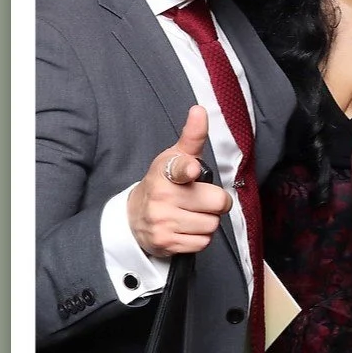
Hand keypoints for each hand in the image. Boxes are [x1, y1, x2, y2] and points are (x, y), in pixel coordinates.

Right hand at [127, 100, 230, 259]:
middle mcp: (162, 196)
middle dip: (215, 203)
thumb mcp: (174, 158)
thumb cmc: (163, 184)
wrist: (134, 218)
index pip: (181, 168)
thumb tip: (199, 109)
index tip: (194, 170)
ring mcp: (163, 221)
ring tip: (192, 214)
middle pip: (217, 202)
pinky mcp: (166, 243)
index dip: (189, 169)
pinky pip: (203, 242)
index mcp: (166, 172)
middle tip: (201, 199)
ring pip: (211, 224)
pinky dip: (199, 237)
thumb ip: (192, 137)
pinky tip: (186, 228)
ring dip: (207, 221)